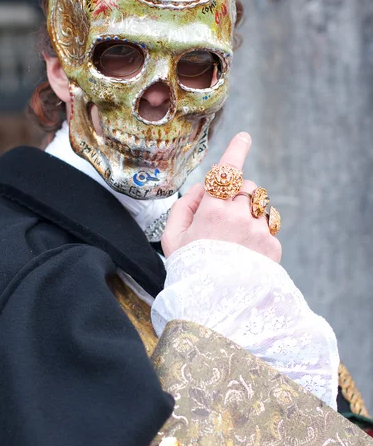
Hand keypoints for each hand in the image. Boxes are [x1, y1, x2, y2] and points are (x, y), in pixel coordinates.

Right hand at [162, 132, 281, 261]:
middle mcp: (239, 217)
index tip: (244, 137)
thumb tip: (201, 188)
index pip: (227, 172)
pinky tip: (244, 252)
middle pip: (247, 186)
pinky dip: (256, 232)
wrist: (214, 309)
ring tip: (234, 237)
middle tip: (224, 213)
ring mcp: (259, 232)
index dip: (236, 150)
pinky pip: (267, 226)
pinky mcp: (272, 246)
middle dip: (237, 193)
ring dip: (248, 211)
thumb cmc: (189, 270)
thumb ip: (183, 206)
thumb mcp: (172, 238)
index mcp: (212, 211)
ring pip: (260, 205)